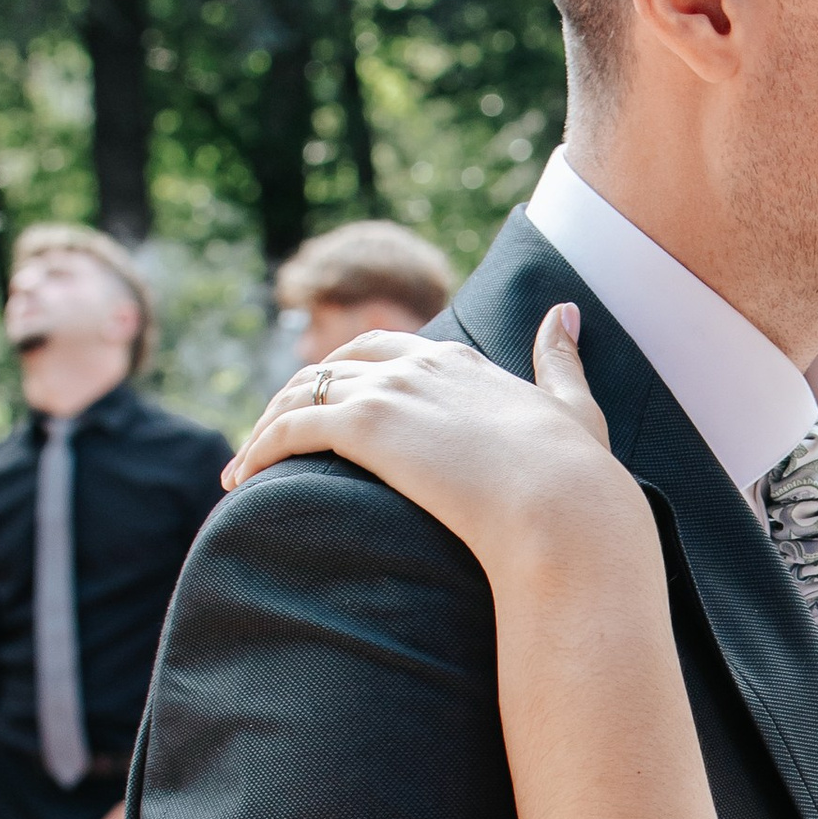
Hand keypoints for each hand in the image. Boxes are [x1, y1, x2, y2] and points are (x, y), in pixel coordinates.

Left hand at [227, 307, 618, 576]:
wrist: (563, 508)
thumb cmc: (576, 476)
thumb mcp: (572, 406)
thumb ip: (560, 359)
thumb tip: (565, 310)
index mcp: (459, 361)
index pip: (381, 351)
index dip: (346, 377)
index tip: (325, 406)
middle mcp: (418, 364)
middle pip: (331, 367)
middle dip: (294, 398)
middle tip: (268, 437)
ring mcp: (389, 391)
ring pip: (300, 395)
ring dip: (264, 427)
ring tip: (241, 466)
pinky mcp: (366, 427)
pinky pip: (290, 428)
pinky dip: (258, 449)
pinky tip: (241, 478)